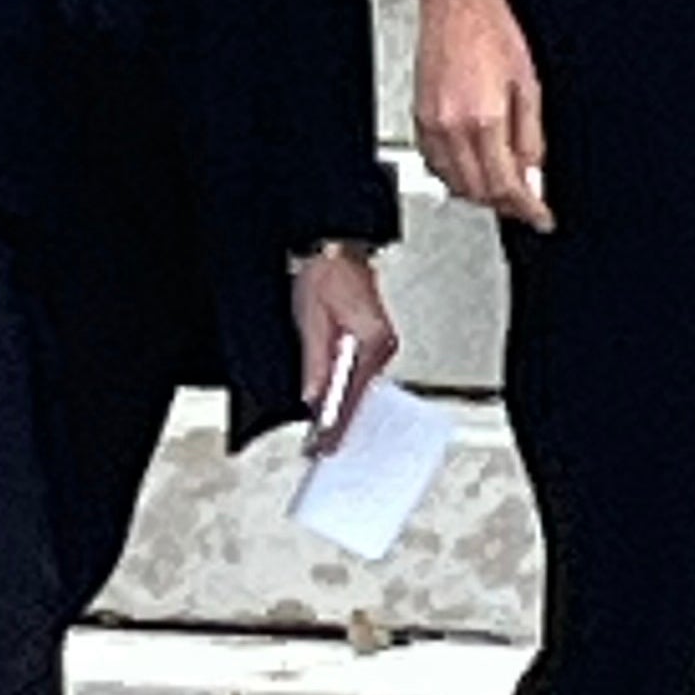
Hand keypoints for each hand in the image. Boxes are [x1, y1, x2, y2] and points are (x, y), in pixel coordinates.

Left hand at [292, 246, 398, 452]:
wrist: (336, 247)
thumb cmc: (326, 274)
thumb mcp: (311, 319)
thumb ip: (315, 361)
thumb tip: (314, 397)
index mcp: (372, 341)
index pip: (352, 394)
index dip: (336, 424)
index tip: (324, 446)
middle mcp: (382, 345)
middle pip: (361, 395)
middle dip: (342, 422)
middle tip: (322, 448)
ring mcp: (381, 343)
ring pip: (361, 387)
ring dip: (345, 408)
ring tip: (326, 433)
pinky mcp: (374, 339)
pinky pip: (361, 374)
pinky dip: (348, 391)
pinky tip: (336, 403)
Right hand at [413, 0, 553, 230]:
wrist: (456, 3)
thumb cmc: (493, 31)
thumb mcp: (529, 85)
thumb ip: (531, 139)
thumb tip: (534, 178)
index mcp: (484, 119)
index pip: (505, 185)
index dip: (527, 208)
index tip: (541, 217)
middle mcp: (452, 128)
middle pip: (479, 191)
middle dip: (505, 204)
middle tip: (527, 205)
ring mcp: (431, 126)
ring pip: (455, 183)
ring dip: (481, 193)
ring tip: (504, 188)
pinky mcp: (419, 119)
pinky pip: (436, 165)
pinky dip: (457, 176)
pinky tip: (474, 169)